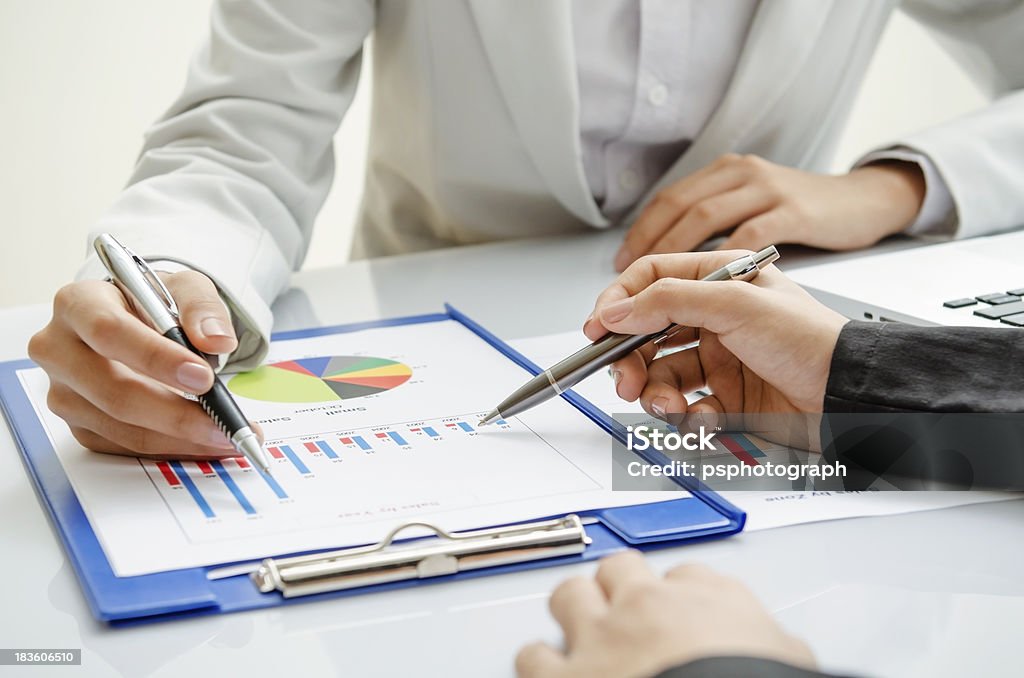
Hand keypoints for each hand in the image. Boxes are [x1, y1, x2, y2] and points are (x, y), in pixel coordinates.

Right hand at [28, 271, 250, 459]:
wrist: (136, 321)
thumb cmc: (153, 302)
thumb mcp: (184, 287)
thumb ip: (202, 308)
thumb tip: (217, 340)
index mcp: (79, 303)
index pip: (109, 332)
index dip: (157, 358)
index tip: (202, 377)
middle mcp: (60, 349)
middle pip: (113, 390)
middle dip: (174, 412)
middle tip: (220, 420)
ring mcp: (65, 391)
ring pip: (121, 426)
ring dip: (178, 437)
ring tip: (223, 434)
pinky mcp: (78, 423)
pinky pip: (125, 445)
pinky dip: (169, 446)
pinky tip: (201, 441)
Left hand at [516, 551, 815, 677]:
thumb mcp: (788, 657)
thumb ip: (769, 640)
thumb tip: (779, 651)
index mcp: (709, 599)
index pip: (688, 575)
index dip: (677, 594)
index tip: (677, 607)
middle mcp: (651, 605)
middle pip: (621, 568)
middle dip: (618, 587)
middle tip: (622, 610)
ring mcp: (604, 637)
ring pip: (570, 595)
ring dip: (572, 612)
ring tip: (578, 630)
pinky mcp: (568, 675)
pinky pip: (534, 656)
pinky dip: (538, 664)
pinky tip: (546, 670)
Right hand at [583, 251, 847, 446]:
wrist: (850, 397)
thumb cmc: (812, 341)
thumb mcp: (735, 304)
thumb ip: (668, 301)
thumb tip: (618, 308)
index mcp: (719, 281)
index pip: (651, 281)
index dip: (618, 302)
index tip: (597, 327)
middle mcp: (715, 318)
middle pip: (647, 334)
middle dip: (630, 359)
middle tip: (625, 378)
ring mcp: (720, 359)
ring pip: (662, 376)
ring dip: (656, 393)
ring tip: (667, 406)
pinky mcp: (727, 398)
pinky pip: (687, 408)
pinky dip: (689, 417)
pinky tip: (705, 417)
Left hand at [614, 154, 926, 270]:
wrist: (867, 204)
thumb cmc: (806, 218)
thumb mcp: (751, 217)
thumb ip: (711, 232)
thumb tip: (657, 266)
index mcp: (726, 175)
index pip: (669, 200)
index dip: (640, 233)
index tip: (620, 265)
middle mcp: (742, 177)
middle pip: (679, 206)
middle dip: (647, 244)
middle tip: (627, 280)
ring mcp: (768, 191)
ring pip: (705, 216)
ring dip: (674, 252)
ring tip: (656, 287)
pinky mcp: (794, 212)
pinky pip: (748, 235)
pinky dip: (722, 261)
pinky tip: (706, 288)